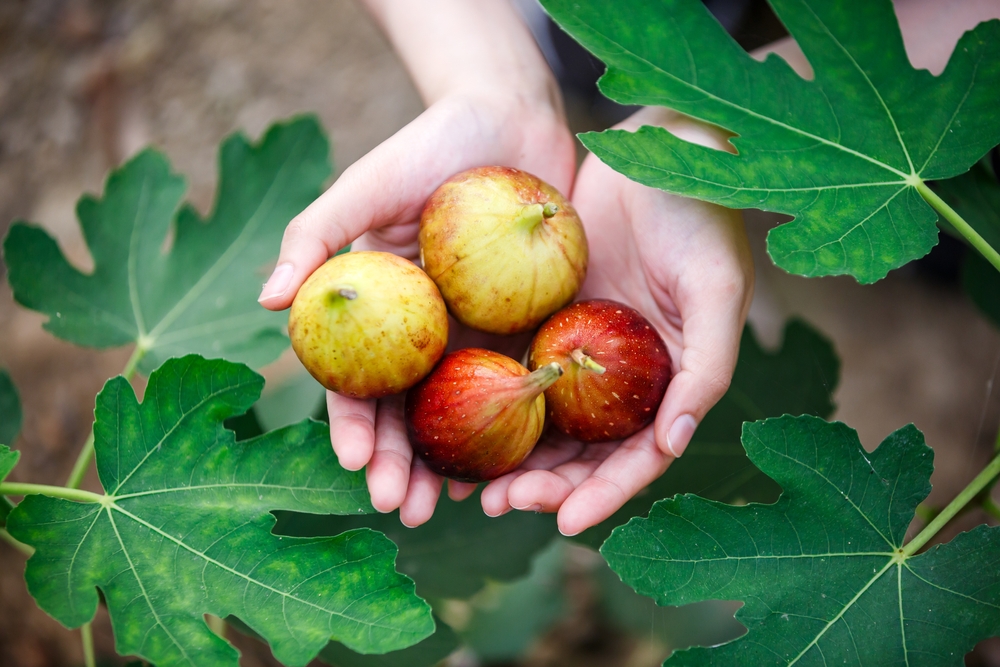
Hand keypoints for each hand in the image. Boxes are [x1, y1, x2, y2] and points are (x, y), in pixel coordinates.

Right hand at [259, 89, 575, 525]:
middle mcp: (423, 334)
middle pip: (407, 414)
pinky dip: (512, 427)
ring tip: (453, 506)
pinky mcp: (527, 327)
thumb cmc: (430, 146)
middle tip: (404, 510)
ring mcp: (476, 336)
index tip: (354, 462)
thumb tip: (266, 300)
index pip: (356, 381)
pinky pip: (519, 384)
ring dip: (453, 464)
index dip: (352, 424)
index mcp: (379, 311)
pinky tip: (516, 465)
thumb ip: (316, 235)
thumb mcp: (367, 184)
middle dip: (400, 466)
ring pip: (460, 413)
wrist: (511, 120)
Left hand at [479, 108, 754, 535]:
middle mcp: (618, 374)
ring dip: (507, 453)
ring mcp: (577, 345)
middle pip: (579, 448)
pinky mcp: (539, 314)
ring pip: (538, 417)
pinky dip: (483, 394)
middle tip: (498, 504)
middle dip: (544, 485)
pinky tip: (449, 416)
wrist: (660, 151)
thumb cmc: (703, 218)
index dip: (604, 493)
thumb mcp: (716, 289)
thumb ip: (705, 368)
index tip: (565, 525)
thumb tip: (675, 444)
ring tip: (467, 484)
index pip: (636, 454)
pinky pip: (508, 362)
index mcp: (665, 380)